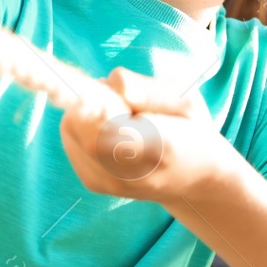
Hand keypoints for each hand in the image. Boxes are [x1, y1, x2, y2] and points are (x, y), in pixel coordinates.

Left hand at [59, 67, 238, 202]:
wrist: (196, 179)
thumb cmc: (191, 130)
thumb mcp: (186, 99)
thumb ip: (149, 89)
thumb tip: (111, 81)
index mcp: (156, 148)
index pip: (103, 126)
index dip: (96, 99)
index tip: (110, 90)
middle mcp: (127, 173)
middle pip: (79, 122)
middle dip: (92, 99)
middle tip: (124, 103)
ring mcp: (107, 182)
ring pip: (71, 128)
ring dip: (87, 113)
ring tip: (121, 119)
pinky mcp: (93, 184)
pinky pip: (71, 140)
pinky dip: (84, 128)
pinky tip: (111, 132)